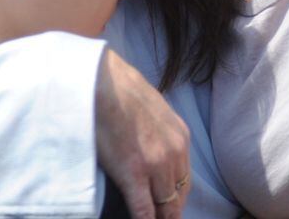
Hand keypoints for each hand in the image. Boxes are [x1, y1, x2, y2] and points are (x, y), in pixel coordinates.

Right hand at [94, 48, 190, 218]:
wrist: (104, 82)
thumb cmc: (122, 90)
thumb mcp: (156, 109)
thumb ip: (162, 133)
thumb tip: (155, 146)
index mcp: (180, 138)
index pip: (184, 180)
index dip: (176, 198)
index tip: (170, 208)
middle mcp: (174, 153)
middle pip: (177, 196)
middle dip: (170, 212)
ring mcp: (156, 165)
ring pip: (163, 205)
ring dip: (158, 216)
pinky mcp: (134, 173)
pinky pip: (143, 209)